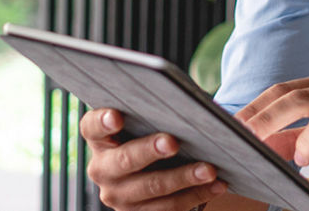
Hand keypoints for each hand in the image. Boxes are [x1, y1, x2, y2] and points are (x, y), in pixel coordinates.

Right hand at [80, 108, 227, 210]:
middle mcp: (102, 169)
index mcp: (99, 139)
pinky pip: (169, 207)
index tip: (117, 116)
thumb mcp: (148, 120)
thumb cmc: (153, 132)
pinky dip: (197, 195)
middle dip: (150, 151)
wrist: (153, 170)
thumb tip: (196, 106)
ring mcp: (120, 197)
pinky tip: (217, 184)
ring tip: (209, 169)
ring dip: (183, 178)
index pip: (92, 127)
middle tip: (173, 142)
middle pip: (124, 160)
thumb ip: (158, 110)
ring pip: (152, 188)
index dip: (102, 121)